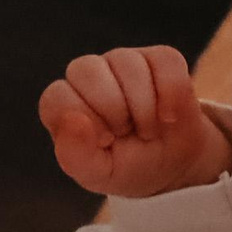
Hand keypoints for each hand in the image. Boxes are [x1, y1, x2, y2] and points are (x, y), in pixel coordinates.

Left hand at [39, 45, 231, 197]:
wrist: (175, 165)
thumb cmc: (129, 166)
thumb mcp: (99, 174)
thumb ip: (76, 154)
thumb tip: (73, 121)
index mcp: (66, 103)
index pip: (57, 97)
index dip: (85, 122)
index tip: (105, 141)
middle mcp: (90, 75)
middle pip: (86, 70)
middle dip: (113, 110)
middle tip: (125, 132)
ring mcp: (124, 62)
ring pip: (128, 64)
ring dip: (144, 108)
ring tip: (147, 129)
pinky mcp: (160, 58)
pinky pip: (164, 61)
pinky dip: (171, 95)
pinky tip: (168, 116)